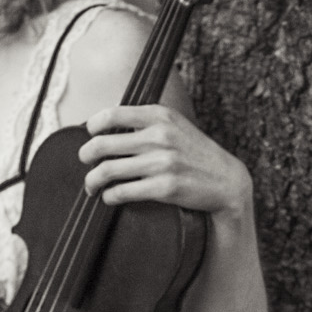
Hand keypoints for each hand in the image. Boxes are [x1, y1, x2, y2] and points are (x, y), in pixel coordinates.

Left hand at [82, 105, 253, 216]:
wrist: (226, 180)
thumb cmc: (195, 153)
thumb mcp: (176, 125)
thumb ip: (146, 121)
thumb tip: (105, 125)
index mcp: (160, 116)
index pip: (111, 114)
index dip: (93, 126)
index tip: (90, 134)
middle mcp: (160, 136)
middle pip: (101, 145)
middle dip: (85, 155)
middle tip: (85, 161)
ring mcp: (162, 163)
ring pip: (107, 171)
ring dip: (92, 180)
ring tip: (91, 184)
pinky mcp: (164, 188)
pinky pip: (122, 192)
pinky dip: (109, 196)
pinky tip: (110, 197)